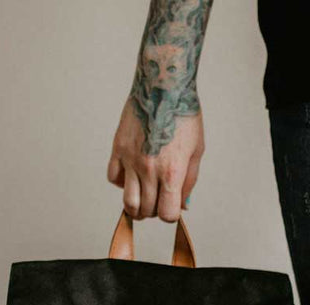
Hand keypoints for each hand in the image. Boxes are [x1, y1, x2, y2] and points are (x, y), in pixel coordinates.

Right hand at [107, 96, 203, 222]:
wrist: (164, 85)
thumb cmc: (184, 116)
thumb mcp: (197, 152)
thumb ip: (189, 182)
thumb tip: (182, 205)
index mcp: (172, 172)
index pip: (167, 214)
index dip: (171, 214)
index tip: (172, 205)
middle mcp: (149, 170)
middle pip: (146, 211)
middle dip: (154, 211)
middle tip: (159, 199)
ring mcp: (131, 160)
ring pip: (128, 202)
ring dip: (136, 206)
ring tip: (143, 197)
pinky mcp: (118, 148)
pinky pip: (113, 178)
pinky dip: (121, 183)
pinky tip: (131, 175)